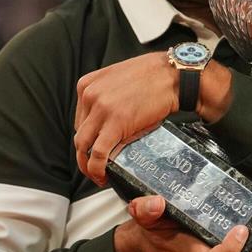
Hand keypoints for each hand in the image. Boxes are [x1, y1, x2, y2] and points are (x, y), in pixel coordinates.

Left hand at [75, 52, 232, 184]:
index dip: (88, 137)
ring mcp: (101, 109)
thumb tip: (104, 118)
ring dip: (88, 165)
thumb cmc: (152, 75)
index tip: (95, 146)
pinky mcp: (116, 124)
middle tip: (95, 165)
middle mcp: (90, 95)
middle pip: (80, 133)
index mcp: (87, 85)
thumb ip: (105, 95)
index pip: (79, 119)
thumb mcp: (117, 78)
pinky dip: (97, 168)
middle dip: (85, 154)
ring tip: (98, 175)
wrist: (173, 75)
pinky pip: (99, 153)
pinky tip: (103, 176)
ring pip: (83, 146)